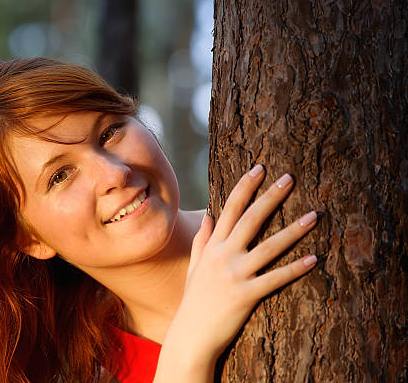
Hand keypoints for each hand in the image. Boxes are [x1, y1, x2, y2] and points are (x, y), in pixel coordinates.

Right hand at [155, 165, 317, 380]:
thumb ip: (202, 239)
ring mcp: (234, 274)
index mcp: (212, 246)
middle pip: (250, 219)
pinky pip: (275, 279)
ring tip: (314, 216)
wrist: (190, 334)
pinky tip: (313, 259)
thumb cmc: (194, 300)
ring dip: (293, 230)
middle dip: (270, 196)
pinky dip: (295, 269)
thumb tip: (208, 215)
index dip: (245, 187)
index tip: (259, 169)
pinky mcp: (246, 295)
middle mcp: (223, 255)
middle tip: (289, 178)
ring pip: (268, 247)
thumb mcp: (194, 266)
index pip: (229, 209)